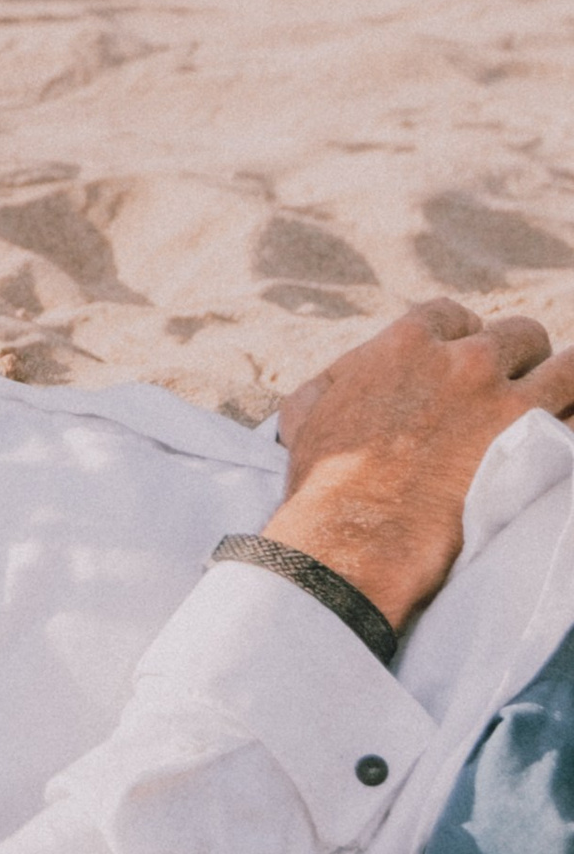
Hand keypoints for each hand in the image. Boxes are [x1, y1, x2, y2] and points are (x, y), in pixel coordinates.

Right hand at [269, 299, 573, 627]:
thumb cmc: (325, 481)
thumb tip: (346, 377)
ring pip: (570, 369)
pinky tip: (565, 445)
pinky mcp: (536, 447)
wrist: (356, 537)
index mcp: (407, 343)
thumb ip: (332, 381)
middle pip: (520, 336)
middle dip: (521, 360)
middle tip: (515, 391)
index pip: (455, 316)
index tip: (468, 363)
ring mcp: (506, 400)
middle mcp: (464, 360)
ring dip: (567, 386)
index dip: (465, 338)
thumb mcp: (306, 413)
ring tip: (564, 406)